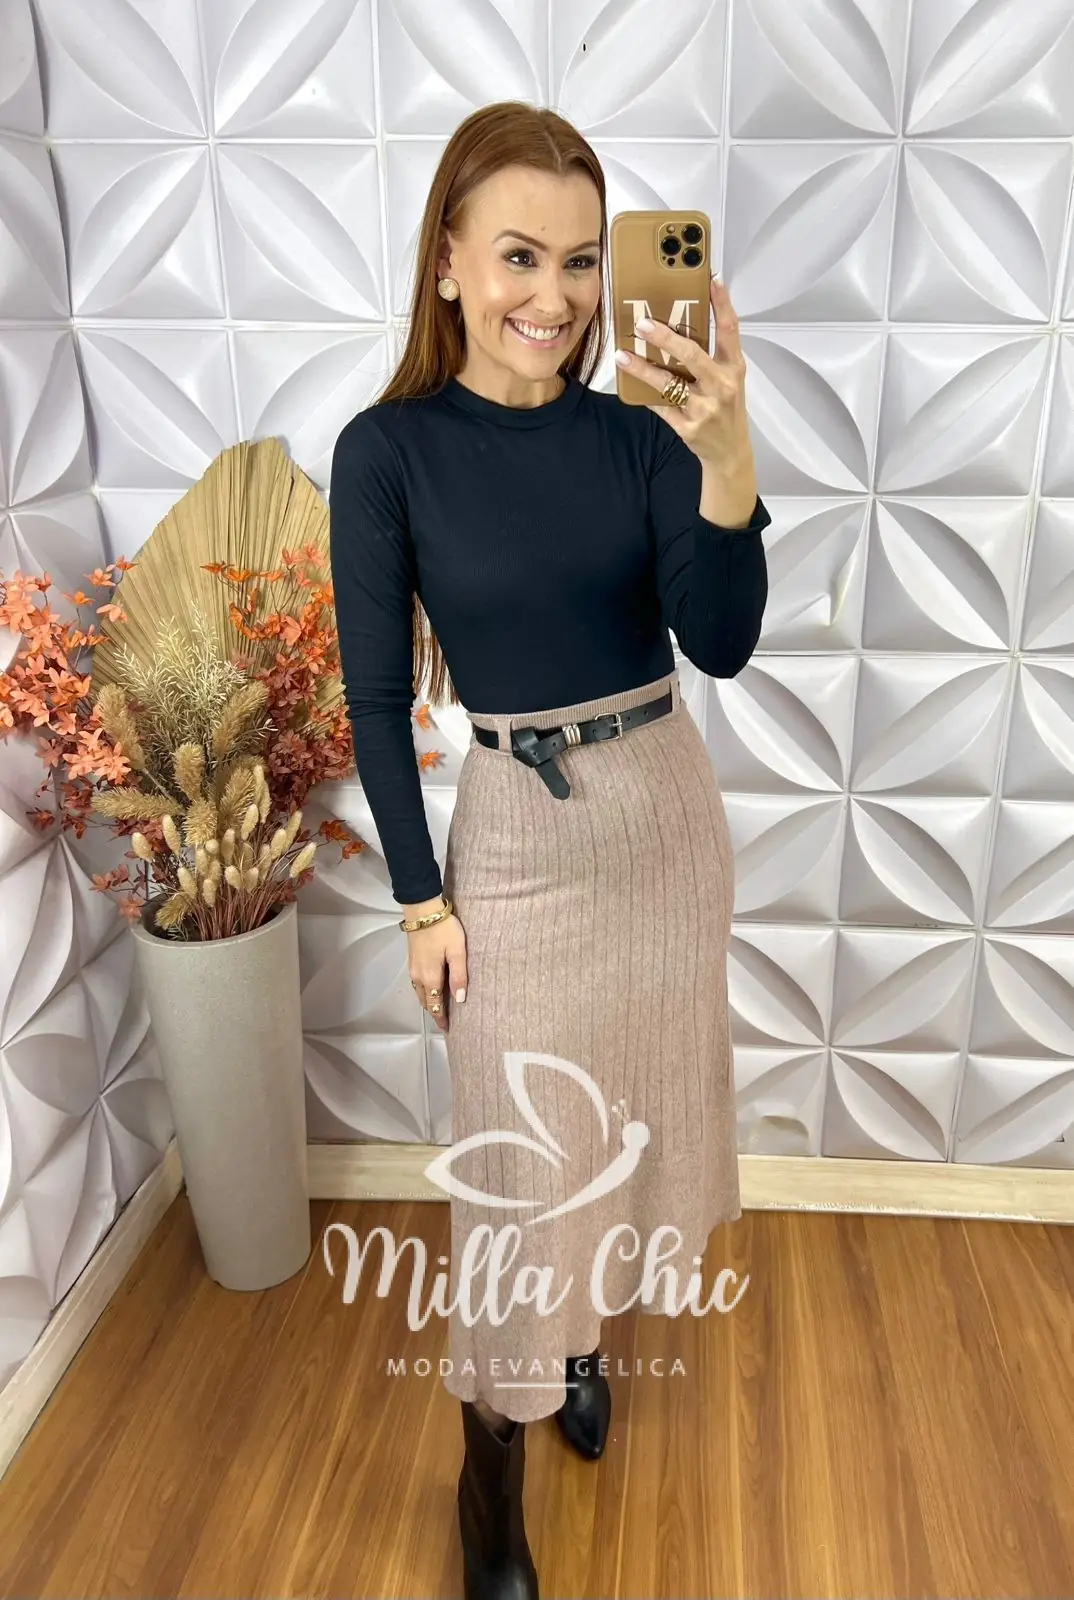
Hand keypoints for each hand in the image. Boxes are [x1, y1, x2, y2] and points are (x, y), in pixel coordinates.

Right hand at [408, 913, 467, 1032]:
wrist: (422, 910)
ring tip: (439, 1008)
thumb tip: (460, 1000)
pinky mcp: (412, 960)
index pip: (435, 1004)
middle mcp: (418, 977)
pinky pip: (417, 984)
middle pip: (425, 1001)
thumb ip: (459, 976)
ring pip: (420, 993)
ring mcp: (412, 968)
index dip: (441, 1017)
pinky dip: (424, 992)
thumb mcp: (457, 951)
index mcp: (430, 977)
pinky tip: (431, 989)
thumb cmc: (444, 929)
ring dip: (428, 1002)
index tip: (448, 1028)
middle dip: (434, 1012)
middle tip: (444, 1021)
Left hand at [615, 277, 752, 476]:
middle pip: (692, 355)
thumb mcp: (728, 379)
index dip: (722, 304)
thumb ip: (710, 355)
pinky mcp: (688, 427)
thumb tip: (677, 325)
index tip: (711, 279)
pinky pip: (660, 407)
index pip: (730, 330)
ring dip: (642, 368)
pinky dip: (644, 394)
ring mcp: (705, 408)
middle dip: (665, 338)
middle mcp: (722, 386)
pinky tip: (629, 382)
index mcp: (734, 368)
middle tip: (642, 323)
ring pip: (669, 384)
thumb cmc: (726, 408)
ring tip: (623, 355)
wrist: (730, 451)